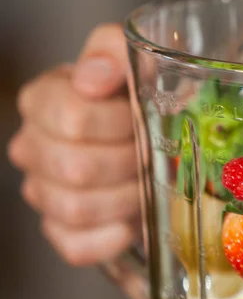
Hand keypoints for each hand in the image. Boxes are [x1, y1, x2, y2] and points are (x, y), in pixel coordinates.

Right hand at [8, 23, 140, 265]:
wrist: (150, 136)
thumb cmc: (138, 99)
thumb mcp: (133, 60)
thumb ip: (113, 51)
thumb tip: (93, 79)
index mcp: (43, 101)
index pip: (74, 119)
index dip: (121, 124)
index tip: (143, 119)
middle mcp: (33, 148)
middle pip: (77, 168)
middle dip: (130, 162)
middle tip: (152, 154)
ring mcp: (43, 193)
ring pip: (78, 209)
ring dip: (127, 199)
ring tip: (147, 184)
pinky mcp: (61, 232)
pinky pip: (77, 247)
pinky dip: (111, 239)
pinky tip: (132, 222)